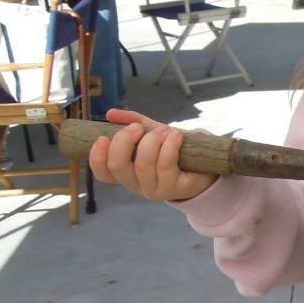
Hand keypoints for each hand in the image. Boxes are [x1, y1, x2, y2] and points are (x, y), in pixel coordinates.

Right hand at [88, 109, 217, 201]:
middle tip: (137, 128)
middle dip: (124, 141)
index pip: (102, 173)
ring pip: (143, 164)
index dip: (97, 157)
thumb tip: (111, 113)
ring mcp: (154, 189)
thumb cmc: (174, 149)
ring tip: (165, 130)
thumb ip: (133, 122)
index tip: (103, 137)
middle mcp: (136, 184)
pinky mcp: (174, 189)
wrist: (206, 164)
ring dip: (152, 141)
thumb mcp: (152, 134)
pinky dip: (169, 145)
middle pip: (118, 166)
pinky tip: (176, 135)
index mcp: (126, 172)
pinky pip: (165, 165)